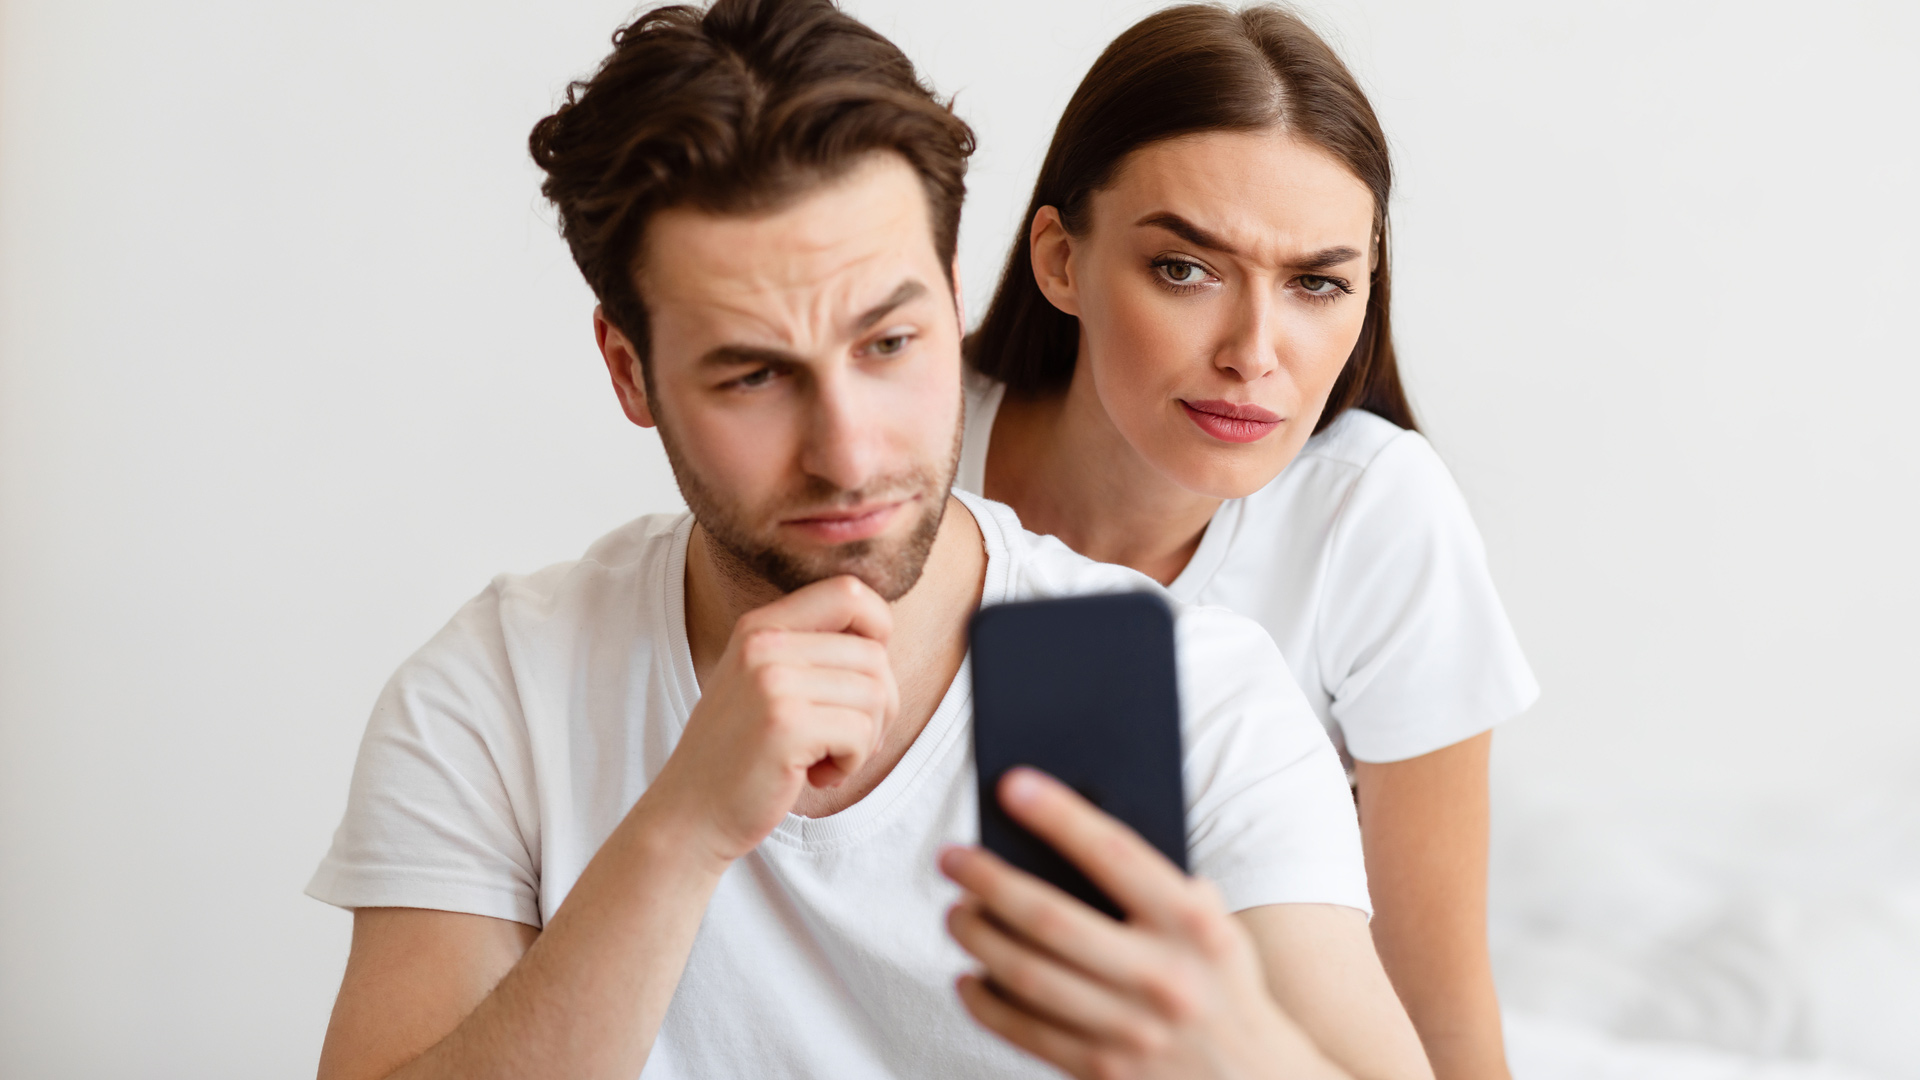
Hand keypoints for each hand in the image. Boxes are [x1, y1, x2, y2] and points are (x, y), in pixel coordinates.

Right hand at [646, 575, 898, 867]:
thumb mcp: (764, 683)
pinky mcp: (785, 725)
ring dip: (865, 738)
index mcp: (761, 626)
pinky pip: (861, 733)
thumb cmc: (742, 753)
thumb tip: (884, 637)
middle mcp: (764, 644)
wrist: (690, 814)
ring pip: (876, 694)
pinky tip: (816, 775)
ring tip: (827, 758)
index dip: (879, 632)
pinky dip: (851, 764)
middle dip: (879, 706)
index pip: (850, 592)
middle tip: (844, 740)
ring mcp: (772, 682)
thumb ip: (811, 651)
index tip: (861, 679)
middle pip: (874, 655)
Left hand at [940, 769, 1345, 1079]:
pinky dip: (986, 1001)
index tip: (1012, 785)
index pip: (1116, 854)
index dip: (1061, 816)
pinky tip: (970, 976)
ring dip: (978, 938)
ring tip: (956, 912)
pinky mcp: (1104, 1073)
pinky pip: (1025, 1032)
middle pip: (1050, 919)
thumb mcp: (1213, 925)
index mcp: (1193, 924)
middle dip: (989, 881)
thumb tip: (1073, 833)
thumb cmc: (1220, 982)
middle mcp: (1162, 976)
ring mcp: (1131, 1031)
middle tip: (953, 858)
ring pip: (1027, 976)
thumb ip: (1158, 885)